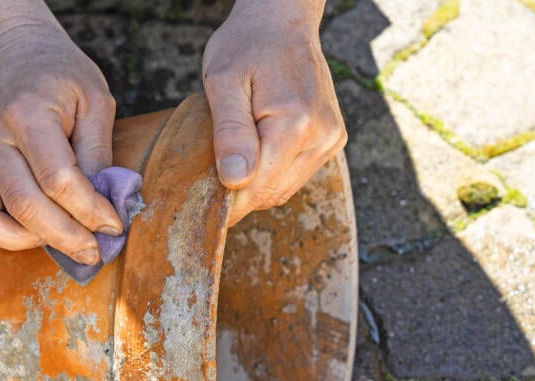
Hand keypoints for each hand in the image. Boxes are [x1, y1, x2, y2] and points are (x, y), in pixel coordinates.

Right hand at [0, 26, 122, 264]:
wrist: (18, 57)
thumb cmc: (63, 78)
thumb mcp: (96, 101)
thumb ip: (99, 154)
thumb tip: (107, 206)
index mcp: (26, 113)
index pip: (58, 180)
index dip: (90, 211)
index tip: (114, 226)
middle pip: (25, 207)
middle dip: (66, 237)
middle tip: (95, 251)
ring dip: (28, 239)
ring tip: (62, 234)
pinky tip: (33, 227)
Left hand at [202, 0, 346, 225]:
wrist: (283, 22)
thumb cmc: (247, 45)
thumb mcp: (223, 81)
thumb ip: (230, 132)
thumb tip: (235, 180)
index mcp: (296, 124)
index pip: (259, 188)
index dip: (228, 202)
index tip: (201, 204)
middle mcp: (322, 136)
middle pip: (274, 193)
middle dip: (241, 193)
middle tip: (210, 176)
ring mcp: (331, 139)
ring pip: (286, 189)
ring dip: (257, 184)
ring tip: (234, 156)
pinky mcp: (332, 139)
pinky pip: (297, 174)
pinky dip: (273, 173)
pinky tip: (257, 150)